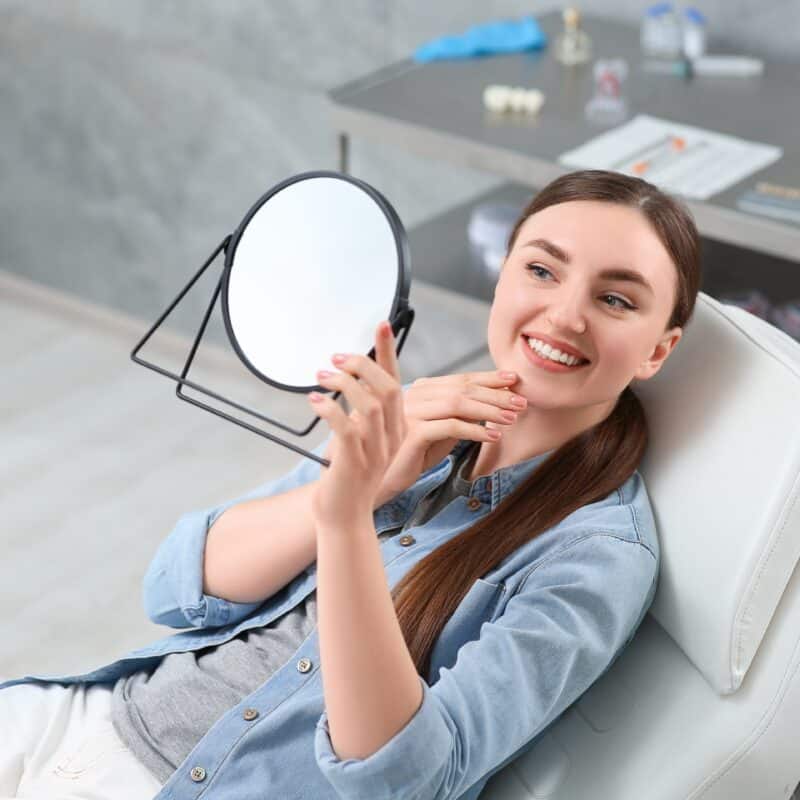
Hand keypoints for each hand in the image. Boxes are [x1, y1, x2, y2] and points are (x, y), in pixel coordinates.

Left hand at [308, 320, 404, 526]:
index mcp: (397, 428)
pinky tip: (314, 400)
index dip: (388, 352)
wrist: (344, 518)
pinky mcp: (355, 463)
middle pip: (387, 388)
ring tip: (320, 376)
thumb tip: (349, 379)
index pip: (396, 382)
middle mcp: (392, 437)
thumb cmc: (349, 476)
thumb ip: (363, 414)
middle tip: (334, 358)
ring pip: (370, 404)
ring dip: (343, 383)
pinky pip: (346, 428)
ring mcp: (376, 451)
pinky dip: (330, 408)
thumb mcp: (362, 440)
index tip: (381, 324)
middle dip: (361, 365)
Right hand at [373, 370, 526, 506]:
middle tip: (521, 400)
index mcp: (419, 390)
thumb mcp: (438, 433)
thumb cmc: (409, 456)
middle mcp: (412, 394)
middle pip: (461, 388)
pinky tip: (493, 435)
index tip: (513, 379)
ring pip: (458, 403)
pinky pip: (450, 426)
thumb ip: (458, 417)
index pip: (459, 379)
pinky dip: (475, 430)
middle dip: (495, 393)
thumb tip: (491, 406)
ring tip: (513, 417)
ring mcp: (409, 411)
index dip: (488, 377)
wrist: (379, 480)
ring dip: (490, 409)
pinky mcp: (411, 432)